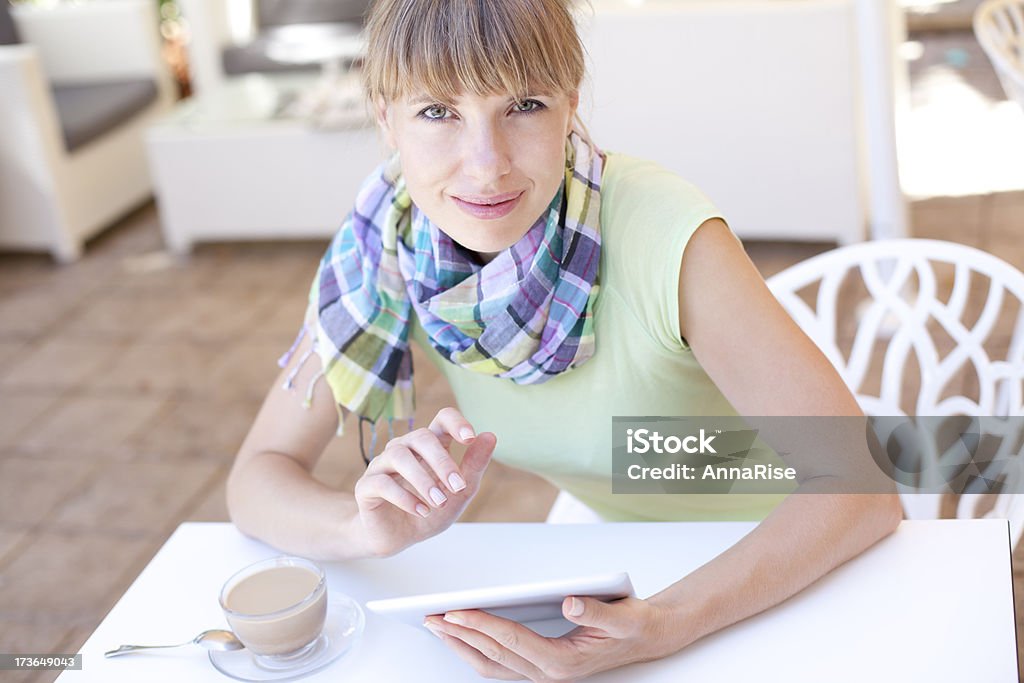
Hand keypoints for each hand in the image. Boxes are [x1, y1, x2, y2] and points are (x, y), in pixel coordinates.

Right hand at [353, 407, 495, 556]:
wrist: (399, 539)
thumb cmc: (430, 511)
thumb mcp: (459, 493)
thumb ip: (474, 466)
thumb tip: (490, 435)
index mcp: (429, 446)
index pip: (441, 418)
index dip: (455, 422)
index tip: (470, 438)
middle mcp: (404, 448)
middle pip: (421, 436)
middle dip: (442, 461)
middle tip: (457, 486)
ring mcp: (382, 465)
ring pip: (398, 455)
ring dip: (423, 480)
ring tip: (438, 502)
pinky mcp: (366, 486)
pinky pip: (382, 483)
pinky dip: (405, 497)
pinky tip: (421, 511)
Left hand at [423, 595, 672, 681]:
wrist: (647, 638)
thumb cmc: (633, 624)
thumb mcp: (622, 615)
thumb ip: (595, 610)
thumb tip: (568, 601)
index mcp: (563, 661)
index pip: (511, 641)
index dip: (481, 625)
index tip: (455, 612)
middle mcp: (548, 673)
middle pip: (493, 655)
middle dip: (460, 636)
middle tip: (430, 617)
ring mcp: (542, 674)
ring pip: (491, 664)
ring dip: (462, 646)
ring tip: (436, 626)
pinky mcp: (539, 667)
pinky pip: (499, 664)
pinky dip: (475, 650)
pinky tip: (461, 636)